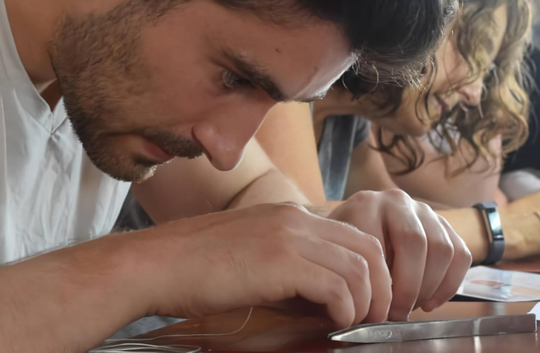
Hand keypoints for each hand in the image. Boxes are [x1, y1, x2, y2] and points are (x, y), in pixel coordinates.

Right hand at [143, 203, 390, 328]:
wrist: (157, 264)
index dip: (374, 270)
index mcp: (290, 215)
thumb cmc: (196, 268)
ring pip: (360, 267)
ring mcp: (289, 236)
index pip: (355, 235)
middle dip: (382, 287)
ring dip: (367, 302)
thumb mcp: (252, 257)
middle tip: (376, 317)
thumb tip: (322, 299)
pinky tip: (334, 322)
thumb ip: (289, 268)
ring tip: (356, 324)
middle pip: (368, 248)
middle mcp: (296, 219)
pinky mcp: (280, 261)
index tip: (370, 300)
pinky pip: (337, 286)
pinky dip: (345, 309)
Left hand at [327, 189, 470, 320]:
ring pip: (442, 248)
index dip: (382, 285)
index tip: (377, 310)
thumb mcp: (339, 255)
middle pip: (415, 242)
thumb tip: (368, 310)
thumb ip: (351, 272)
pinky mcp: (445, 224)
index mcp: (365, 205)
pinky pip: (460, 254)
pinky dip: (450, 284)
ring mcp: (424, 210)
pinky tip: (430, 302)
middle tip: (398, 313)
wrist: (358, 224)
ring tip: (413, 307)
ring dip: (430, 286)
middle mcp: (396, 201)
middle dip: (409, 286)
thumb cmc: (347, 248)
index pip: (380, 244)